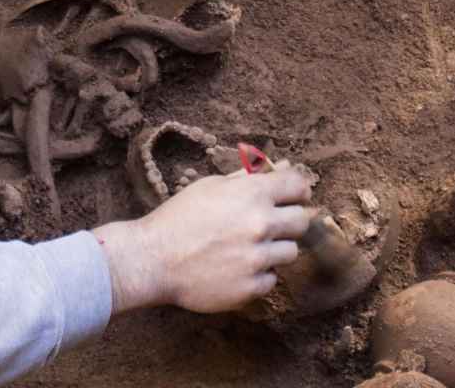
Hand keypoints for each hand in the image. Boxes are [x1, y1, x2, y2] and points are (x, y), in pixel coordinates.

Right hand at [92, 168, 313, 313]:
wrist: (152, 259)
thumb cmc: (178, 218)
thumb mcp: (209, 187)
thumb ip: (249, 178)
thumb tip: (284, 166)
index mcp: (251, 195)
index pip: (298, 186)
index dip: (296, 190)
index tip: (290, 197)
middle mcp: (260, 225)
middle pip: (302, 221)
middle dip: (288, 221)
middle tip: (265, 226)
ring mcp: (257, 259)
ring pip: (290, 252)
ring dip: (273, 250)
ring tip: (244, 249)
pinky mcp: (252, 287)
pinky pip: (271, 279)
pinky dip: (257, 275)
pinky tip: (234, 268)